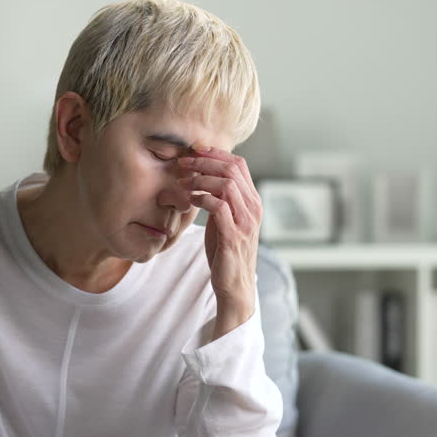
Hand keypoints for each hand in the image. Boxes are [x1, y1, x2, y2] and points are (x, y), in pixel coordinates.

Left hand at [177, 145, 261, 338]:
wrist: (235, 285)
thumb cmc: (226, 252)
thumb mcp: (226, 220)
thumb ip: (222, 199)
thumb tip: (203, 177)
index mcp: (252, 201)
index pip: (239, 165)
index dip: (216, 153)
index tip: (195, 151)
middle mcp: (253, 208)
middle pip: (231, 170)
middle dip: (204, 161)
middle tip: (183, 163)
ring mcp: (245, 222)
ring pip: (226, 184)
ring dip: (200, 179)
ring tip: (182, 181)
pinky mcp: (233, 235)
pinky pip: (218, 206)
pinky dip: (201, 198)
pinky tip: (189, 199)